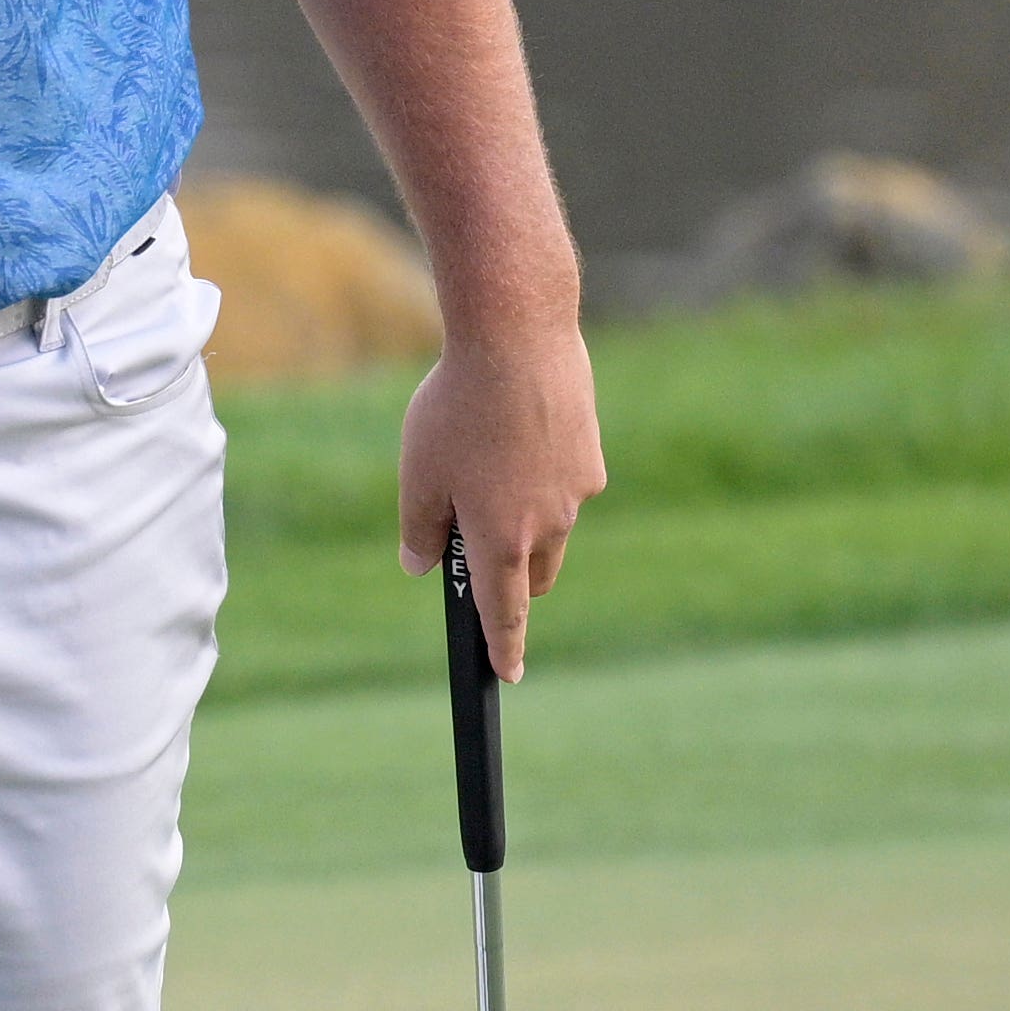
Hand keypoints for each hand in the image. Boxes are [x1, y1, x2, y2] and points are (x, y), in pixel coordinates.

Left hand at [399, 320, 604, 682]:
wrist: (518, 336)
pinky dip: (542, 475)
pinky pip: (565, 483)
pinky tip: (516, 434)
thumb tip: (420, 565)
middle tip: (474, 541)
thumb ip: (419, 528)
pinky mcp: (591, 454)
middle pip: (533, 574)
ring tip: (488, 466)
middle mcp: (548, 524)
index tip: (506, 674)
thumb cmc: (457, 405)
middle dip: (511, 576)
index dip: (503, 647)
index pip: (504, 612)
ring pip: (552, 528)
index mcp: (501, 538)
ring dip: (526, 520)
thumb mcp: (418, 471)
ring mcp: (577, 491)